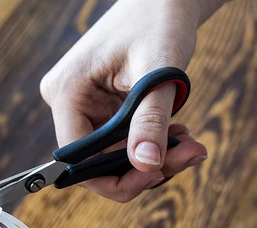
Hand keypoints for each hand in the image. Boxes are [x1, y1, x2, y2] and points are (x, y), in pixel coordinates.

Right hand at [40, 0, 212, 201]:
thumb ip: (151, 120)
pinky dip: (149, 145)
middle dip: (143, 169)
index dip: (114, 179)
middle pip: (97, 161)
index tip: (156, 175)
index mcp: (67, 92)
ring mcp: (81, 107)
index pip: (78, 160)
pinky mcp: (97, 109)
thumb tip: (147, 167)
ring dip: (152, 158)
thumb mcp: (158, 70)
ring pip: (112, 156)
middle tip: (188, 155)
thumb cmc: (158, 19)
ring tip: (189, 144)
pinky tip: (176, 135)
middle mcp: (67, 103)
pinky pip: (119, 143)